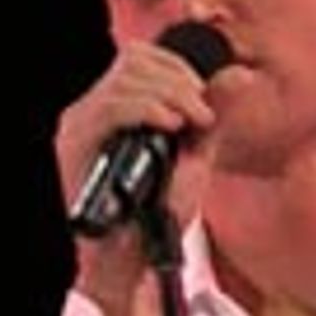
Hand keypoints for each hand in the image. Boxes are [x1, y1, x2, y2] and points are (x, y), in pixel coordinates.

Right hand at [55, 37, 230, 312]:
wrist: (136, 260)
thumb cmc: (158, 216)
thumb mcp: (196, 159)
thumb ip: (213, 117)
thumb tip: (239, 75)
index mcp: (121, 109)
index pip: (141, 55)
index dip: (178, 66)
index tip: (204, 102)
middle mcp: (97, 111)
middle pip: (134, 58)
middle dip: (180, 79)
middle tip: (202, 115)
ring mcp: (83, 125)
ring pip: (125, 77)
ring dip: (171, 94)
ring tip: (191, 124)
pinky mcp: (76, 143)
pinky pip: (110, 107)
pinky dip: (147, 109)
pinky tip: (170, 127)